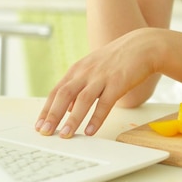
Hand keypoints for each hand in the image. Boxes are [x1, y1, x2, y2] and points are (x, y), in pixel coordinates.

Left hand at [35, 29, 157, 137]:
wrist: (143, 46)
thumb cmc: (117, 59)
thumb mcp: (93, 68)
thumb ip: (78, 86)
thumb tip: (66, 109)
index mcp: (78, 69)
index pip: (56, 91)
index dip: (46, 109)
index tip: (39, 126)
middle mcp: (87, 72)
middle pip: (64, 94)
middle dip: (53, 115)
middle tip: (45, 133)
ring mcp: (102, 76)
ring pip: (83, 99)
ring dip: (72, 119)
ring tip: (65, 135)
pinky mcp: (118, 82)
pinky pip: (105, 102)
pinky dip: (97, 118)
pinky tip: (91, 131)